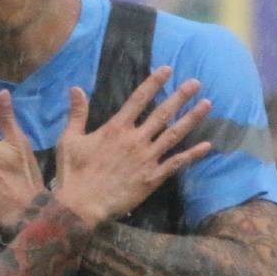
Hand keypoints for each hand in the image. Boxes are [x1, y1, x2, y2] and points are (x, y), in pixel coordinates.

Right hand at [51, 67, 212, 225]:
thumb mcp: (69, 140)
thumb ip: (77, 114)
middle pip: (162, 113)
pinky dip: (192, 154)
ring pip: (174, 134)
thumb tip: (76, 88)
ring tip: (207, 104)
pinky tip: (207, 145)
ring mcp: (147, 158)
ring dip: (191, 119)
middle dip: (180, 96)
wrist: (80, 206)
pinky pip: (176, 163)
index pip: (138, 99)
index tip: (167, 69)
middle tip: (196, 83)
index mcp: (116, 129)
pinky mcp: (152, 178)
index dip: (153, 83)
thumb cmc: (73, 173)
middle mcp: (135, 140)